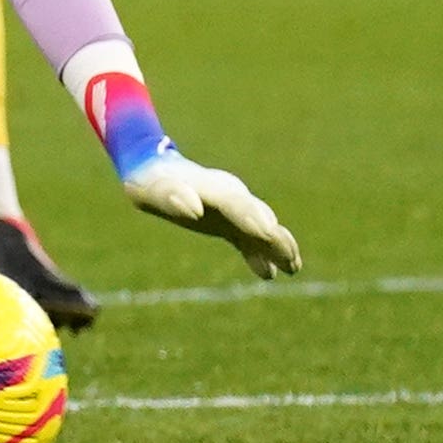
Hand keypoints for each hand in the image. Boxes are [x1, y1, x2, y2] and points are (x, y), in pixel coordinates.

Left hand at [123, 151, 301, 278]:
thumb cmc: (149, 181)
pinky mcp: (233, 224)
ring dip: (277, 245)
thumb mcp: (150, 188)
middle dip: (269, 231)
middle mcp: (228, 195)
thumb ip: (170, 196)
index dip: (247, 214)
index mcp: (207, 186)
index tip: (265, 230)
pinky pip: (254, 240)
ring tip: (293, 266)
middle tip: (284, 248)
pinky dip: (267, 254)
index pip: (231, 200)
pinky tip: (277, 272)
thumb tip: (191, 208)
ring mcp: (233, 209)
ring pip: (262, 226)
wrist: (156, 169)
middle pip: (252, 212)